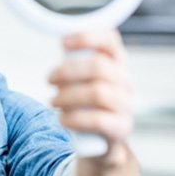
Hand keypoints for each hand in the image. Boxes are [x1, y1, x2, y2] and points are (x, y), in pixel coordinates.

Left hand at [48, 30, 132, 151]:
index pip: (110, 40)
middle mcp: (124, 80)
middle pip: (99, 66)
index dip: (87, 37)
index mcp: (115, 62)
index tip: (63, 42)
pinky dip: (74, 118)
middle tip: (49, 79)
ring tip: (53, 101)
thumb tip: (61, 42)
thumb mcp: (80, 77)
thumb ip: (73, 60)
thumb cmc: (85, 101)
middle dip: (67, 72)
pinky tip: (62, 119)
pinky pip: (98, 120)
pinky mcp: (120, 127)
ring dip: (68, 96)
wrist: (99, 137)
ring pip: (97, 92)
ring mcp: (125, 104)